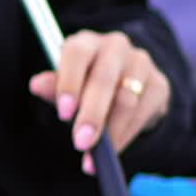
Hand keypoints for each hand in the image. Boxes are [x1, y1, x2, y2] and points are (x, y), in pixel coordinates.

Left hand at [28, 30, 170, 173]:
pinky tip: (113, 149)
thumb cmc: (82, 82)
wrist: (120, 83)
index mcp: (85, 42)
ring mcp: (140, 63)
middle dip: (91, 115)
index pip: (77, 54)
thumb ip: (52, 86)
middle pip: (104, 80)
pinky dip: (126, 135)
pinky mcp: (159, 84)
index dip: (70, 83)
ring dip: (110, 132)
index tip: (64, 113)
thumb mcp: (63, 82)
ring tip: (95, 154)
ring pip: (126, 100)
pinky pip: (143, 113)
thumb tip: (36, 85)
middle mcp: (115, 46)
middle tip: (81, 143)